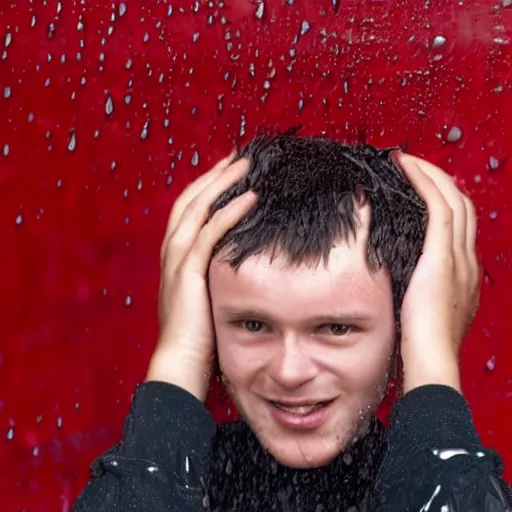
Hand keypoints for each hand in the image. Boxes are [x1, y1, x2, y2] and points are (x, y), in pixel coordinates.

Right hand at [146, 152, 255, 401]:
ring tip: (245, 166)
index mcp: (175, 256)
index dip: (207, 187)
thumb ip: (216, 274)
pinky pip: (210, 233)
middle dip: (214, 176)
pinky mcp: (188, 273)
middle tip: (238, 157)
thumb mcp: (206, 295)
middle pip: (190, 200)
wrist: (179, 362)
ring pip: (197, 209)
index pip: (189, 210)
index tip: (229, 172)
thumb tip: (242, 263)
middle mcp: (172, 252)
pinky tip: (250, 199)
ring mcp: (177, 261)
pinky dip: (229, 213)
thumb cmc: (198, 334)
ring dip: (221, 184)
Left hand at [394, 152, 479, 393]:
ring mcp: (458, 256)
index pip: (458, 223)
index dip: (442, 198)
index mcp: (464, 272)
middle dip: (438, 179)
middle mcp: (467, 259)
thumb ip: (420, 290)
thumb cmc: (423, 341)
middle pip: (461, 203)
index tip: (419, 186)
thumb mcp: (425, 310)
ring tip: (406, 160)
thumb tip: (399, 280)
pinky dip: (423, 181)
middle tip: (413, 166)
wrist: (433, 357)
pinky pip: (437, 206)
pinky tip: (405, 167)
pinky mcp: (442, 255)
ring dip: (429, 173)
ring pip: (452, 198)